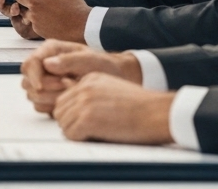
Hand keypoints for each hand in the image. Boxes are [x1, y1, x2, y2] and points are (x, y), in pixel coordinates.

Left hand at [1, 0, 90, 42]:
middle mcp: (33, 3)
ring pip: (23, 9)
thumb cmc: (74, 3)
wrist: (81, 25)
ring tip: (42, 8)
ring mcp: (33, 16)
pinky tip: (48, 18)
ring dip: (28, 7)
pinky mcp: (36, 27)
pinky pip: (31, 21)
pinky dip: (36, 18)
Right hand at [20, 40, 141, 113]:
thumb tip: (48, 64)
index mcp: (51, 50)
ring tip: (71, 93)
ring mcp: (45, 81)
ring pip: (32, 95)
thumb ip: (69, 61)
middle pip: (27, 81)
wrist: (115, 79)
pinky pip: (39, 106)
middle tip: (67, 87)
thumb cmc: (105, 67)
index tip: (42, 86)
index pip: (29, 63)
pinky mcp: (48, 96)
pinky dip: (51, 107)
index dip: (33, 75)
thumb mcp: (90, 60)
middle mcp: (44, 65)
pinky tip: (68, 101)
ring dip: (50, 98)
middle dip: (46, 89)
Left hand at [51, 73, 175, 144]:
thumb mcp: (113, 90)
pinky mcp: (87, 119)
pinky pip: (70, 134)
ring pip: (63, 123)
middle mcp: (84, 88)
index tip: (86, 122)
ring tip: (95, 134)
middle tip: (88, 131)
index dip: (73, 114)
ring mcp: (84, 102)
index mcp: (90, 79)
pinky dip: (80, 140)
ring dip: (75, 132)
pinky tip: (97, 137)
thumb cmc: (142, 107)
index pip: (66, 98)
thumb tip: (75, 110)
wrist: (157, 113)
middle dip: (70, 123)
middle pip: (60, 110)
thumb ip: (93, 95)